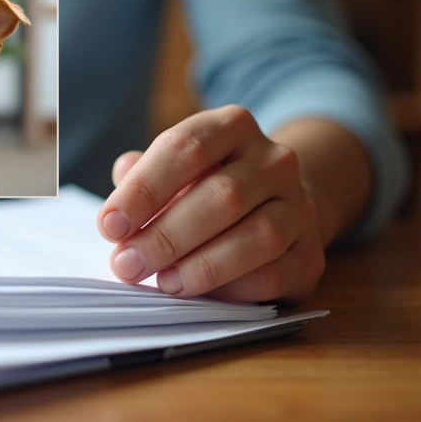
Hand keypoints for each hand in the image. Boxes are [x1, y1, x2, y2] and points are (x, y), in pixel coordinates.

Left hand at [98, 105, 324, 302]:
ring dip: (203, 266)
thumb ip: (141, 180)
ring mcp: (299, 206)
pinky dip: (235, 288)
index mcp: (232, 127)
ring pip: (258, 236)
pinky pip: (277, 273)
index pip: (185, 148)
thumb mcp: (172, 170)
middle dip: (166, 235)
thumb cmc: (204, 188)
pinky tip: (201, 294)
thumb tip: (116, 210)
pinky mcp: (311, 254)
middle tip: (127, 264)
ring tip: (164, 283)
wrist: (276, 206)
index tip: (110, 225)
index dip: (144, 189)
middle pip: (222, 195)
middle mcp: (273, 160)